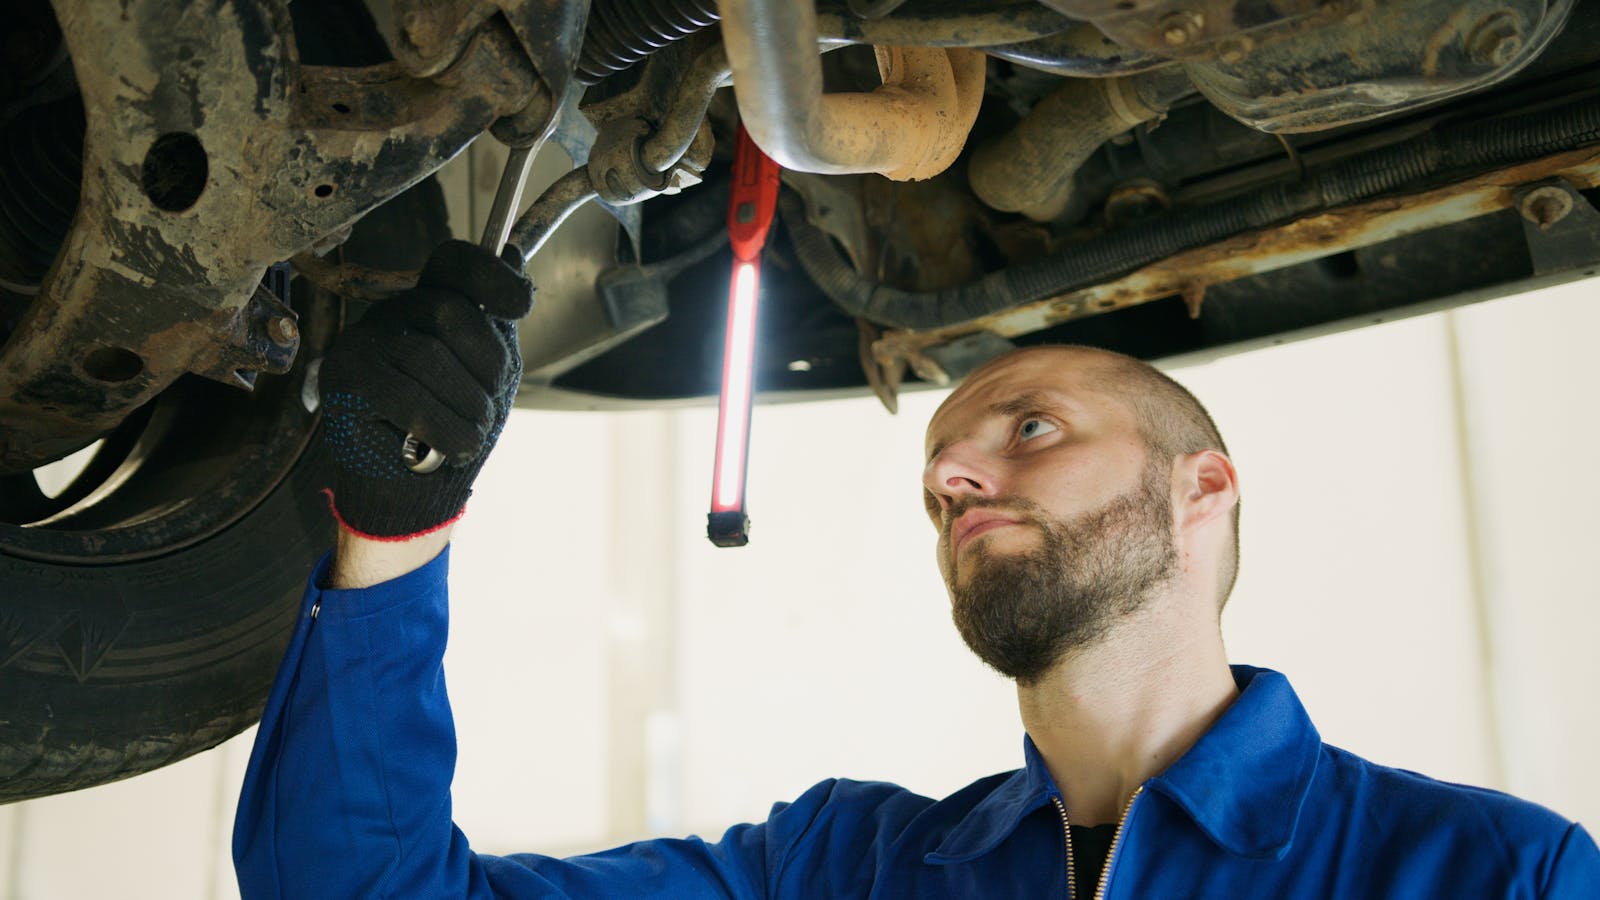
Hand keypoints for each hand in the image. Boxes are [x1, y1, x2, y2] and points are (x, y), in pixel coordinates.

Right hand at [317, 240, 534, 539]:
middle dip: (487, 365)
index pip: (455, 262)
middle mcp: (392, 314)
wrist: (412, 492)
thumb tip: (510, 251)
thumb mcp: (489, 372)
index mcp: (429, 304)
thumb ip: (497, 321)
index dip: (492, 275)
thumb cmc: (451, 428)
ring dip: (467, 406)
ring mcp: (363, 343)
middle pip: (450, 309)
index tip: (519, 306)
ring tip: (469, 433)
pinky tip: (452, 448)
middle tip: (488, 407)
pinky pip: (406, 395)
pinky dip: (444, 428)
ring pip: (429, 356)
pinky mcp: (345, 380)